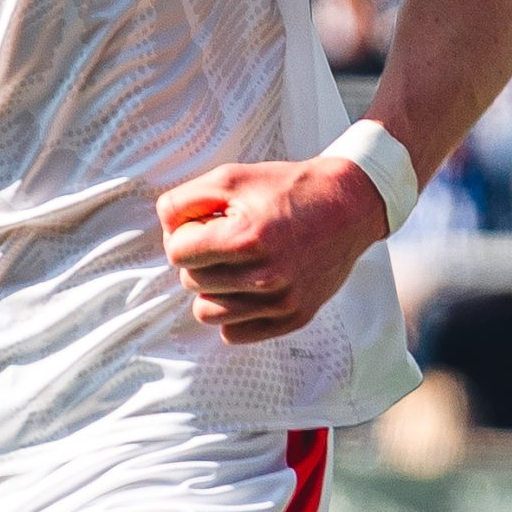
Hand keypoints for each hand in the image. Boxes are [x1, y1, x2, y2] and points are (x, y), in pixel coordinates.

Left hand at [157, 156, 389, 343]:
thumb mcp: (232, 177)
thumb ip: (186, 199)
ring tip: (229, 265)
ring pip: (208, 313)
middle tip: (220, 239)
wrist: (347, 206)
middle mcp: (264, 276)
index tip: (200, 224)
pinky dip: (232, 314)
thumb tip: (164, 225)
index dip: (182, 234)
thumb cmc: (287, 188)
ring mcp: (280, 301)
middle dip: (197, 259)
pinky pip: (235, 333)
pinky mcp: (294, 318)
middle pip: (191, 281)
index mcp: (246, 238)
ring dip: (210, 289)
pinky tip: (244, 287)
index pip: (178, 253)